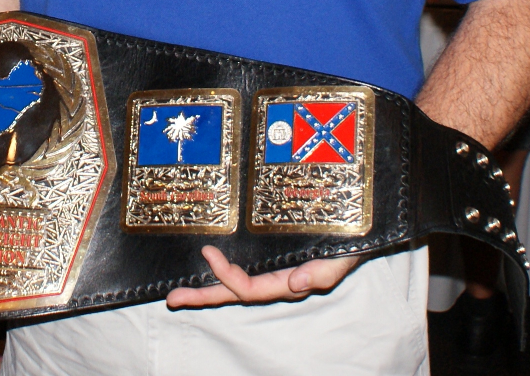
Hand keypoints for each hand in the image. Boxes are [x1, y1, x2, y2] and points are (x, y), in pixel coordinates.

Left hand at [165, 245, 362, 307]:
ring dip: (206, 288)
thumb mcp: (341, 260)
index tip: (208, 252)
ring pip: (234, 286)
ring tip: (177, 292)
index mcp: (287, 283)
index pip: (250, 288)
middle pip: (233, 294)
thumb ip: (321, 273)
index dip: (227, 275)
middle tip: (173, 298)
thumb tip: (295, 283)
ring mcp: (271, 272)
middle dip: (203, 297)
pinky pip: (242, 272)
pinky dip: (221, 274)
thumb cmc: (349, 245)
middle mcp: (275, 281)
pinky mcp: (269, 258)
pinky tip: (204, 271)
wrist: (356, 231)